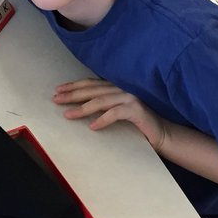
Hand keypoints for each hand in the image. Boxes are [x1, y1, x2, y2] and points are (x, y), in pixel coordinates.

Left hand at [53, 78, 169, 151]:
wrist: (161, 134)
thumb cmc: (136, 124)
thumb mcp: (116, 112)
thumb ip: (103, 105)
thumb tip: (76, 106)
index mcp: (116, 88)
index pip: (91, 84)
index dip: (74, 86)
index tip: (58, 90)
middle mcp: (122, 89)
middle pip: (92, 91)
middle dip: (72, 95)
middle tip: (56, 100)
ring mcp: (130, 98)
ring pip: (101, 101)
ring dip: (82, 109)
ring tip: (68, 115)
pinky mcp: (137, 109)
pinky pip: (116, 113)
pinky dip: (103, 120)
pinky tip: (92, 127)